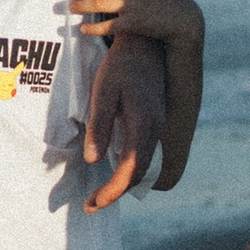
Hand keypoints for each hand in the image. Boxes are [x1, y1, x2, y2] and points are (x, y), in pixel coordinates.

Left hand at [82, 32, 167, 205]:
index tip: (93, 203)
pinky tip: (113, 171)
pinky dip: (130, 170)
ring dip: (123, 184)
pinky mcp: (155, 123)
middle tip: (90, 205)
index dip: (113, 191)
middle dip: (115, 193)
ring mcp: (158, 127)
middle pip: (139, 174)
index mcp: (144, 124)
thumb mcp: (103, 92)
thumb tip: (93, 159)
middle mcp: (156, 129)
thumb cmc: (120, 65)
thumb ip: (99, 126)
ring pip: (144, 167)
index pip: (131, 169)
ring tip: (100, 195)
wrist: (144, 44)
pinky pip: (145, 156)